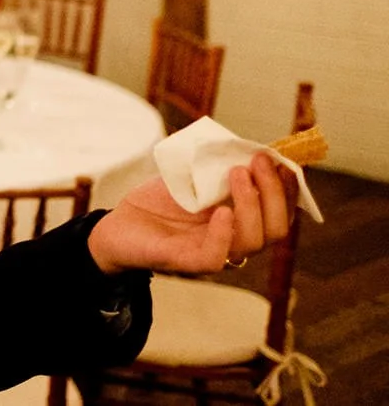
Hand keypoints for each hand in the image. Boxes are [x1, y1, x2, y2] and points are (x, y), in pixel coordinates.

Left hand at [88, 152, 296, 275]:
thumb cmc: (158, 201)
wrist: (118, 224)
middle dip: (274, 193)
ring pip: (251, 242)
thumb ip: (219, 166)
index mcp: (241, 223)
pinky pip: (215, 258)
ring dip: (251, 204)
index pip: (279, 214)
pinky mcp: (184, 262)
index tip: (283, 162)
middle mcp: (233, 241)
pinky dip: (223, 235)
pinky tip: (223, 212)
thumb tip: (247, 145)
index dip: (288, 191)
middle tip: (258, 161)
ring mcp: (211, 253)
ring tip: (237, 173)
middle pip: (274, 230)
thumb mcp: (192, 176)